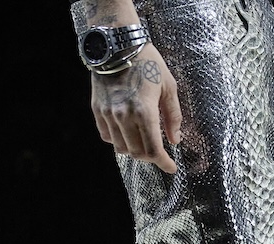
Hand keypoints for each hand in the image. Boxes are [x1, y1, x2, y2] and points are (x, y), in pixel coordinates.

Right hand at [90, 45, 181, 173]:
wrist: (117, 45)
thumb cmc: (147, 63)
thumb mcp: (168, 87)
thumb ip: (173, 116)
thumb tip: (176, 140)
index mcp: (145, 111)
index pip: (154, 150)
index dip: (164, 163)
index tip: (171, 168)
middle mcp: (125, 116)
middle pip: (137, 153)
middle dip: (150, 157)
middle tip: (158, 152)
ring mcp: (109, 114)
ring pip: (122, 148)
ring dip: (134, 150)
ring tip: (142, 142)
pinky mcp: (98, 110)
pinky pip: (107, 137)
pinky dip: (118, 141)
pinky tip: (126, 133)